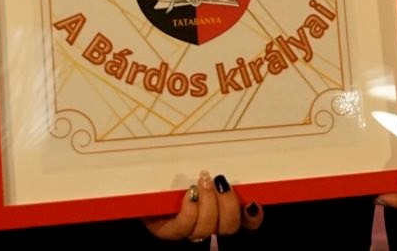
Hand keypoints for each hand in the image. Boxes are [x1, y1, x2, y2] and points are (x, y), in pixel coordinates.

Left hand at [141, 172, 261, 240]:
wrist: (142, 182)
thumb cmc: (178, 172)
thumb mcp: (203, 170)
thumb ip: (220, 172)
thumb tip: (236, 165)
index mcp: (222, 213)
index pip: (247, 222)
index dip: (253, 217)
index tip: (252, 202)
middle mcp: (209, 227)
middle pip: (230, 227)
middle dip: (227, 205)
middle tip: (218, 182)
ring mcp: (188, 231)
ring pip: (207, 229)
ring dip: (207, 204)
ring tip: (201, 182)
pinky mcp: (167, 231)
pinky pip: (184, 227)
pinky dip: (190, 211)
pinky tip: (188, 196)